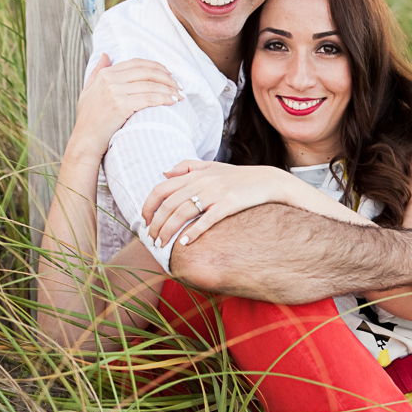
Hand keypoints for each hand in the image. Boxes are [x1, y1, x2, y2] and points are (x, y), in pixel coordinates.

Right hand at [70, 54, 182, 160]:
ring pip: (150, 85)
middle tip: (179, 86)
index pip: (137, 64)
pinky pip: (148, 98)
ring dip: (169, 89)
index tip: (169, 73)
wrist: (84, 141)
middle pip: (147, 72)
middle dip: (167, 78)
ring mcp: (114, 91)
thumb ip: (97, 72)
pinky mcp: (120, 105)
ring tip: (179, 95)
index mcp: (105, 74)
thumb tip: (105, 55)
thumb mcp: (88, 91)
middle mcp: (110, 79)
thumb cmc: (88, 120)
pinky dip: (163, 98)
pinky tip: (172, 101)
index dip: (156, 67)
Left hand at [142, 161, 288, 246]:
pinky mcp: (229, 204)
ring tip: (162, 245)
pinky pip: (206, 220)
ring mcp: (215, 193)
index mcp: (194, 174)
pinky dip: (193, 232)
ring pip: (182, 213)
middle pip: (169, 205)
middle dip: (156, 225)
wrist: (266, 180)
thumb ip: (186, 166)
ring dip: (169, 231)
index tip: (145, 221)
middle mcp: (201, 182)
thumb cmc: (237, 176)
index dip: (148, 206)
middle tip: (151, 240)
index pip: (161, 189)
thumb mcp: (211, 166)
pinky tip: (185, 243)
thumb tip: (163, 172)